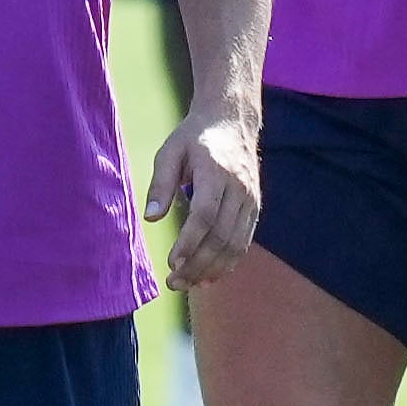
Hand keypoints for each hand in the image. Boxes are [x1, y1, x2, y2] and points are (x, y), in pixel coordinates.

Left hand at [144, 108, 259, 288]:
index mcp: (215, 172)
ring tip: (189, 284)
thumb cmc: (193, 137)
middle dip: (198, 264)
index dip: (190, 242)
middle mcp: (238, 188)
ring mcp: (251, 199)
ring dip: (213, 268)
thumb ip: (160, 185)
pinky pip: (245, 240)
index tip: (172, 262)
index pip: (205, 215)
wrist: (232, 121)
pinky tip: (211, 275)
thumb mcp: (169, 152)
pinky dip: (229, 261)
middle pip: (221, 235)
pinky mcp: (256, 207)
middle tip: (174, 282)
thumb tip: (151, 219)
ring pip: (236, 243)